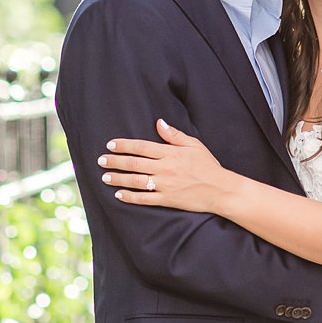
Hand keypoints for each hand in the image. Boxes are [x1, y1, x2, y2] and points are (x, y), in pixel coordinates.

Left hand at [98, 120, 228, 213]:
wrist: (221, 189)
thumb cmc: (208, 166)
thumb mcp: (194, 145)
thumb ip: (174, 135)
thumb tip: (159, 123)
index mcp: (170, 153)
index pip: (141, 147)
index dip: (124, 145)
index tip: (110, 145)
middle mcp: (165, 168)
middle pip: (134, 163)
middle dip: (115, 161)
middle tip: (101, 160)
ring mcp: (165, 185)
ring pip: (135, 181)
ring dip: (118, 178)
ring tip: (105, 177)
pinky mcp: (167, 199)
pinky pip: (144, 198)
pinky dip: (130, 197)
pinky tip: (119, 194)